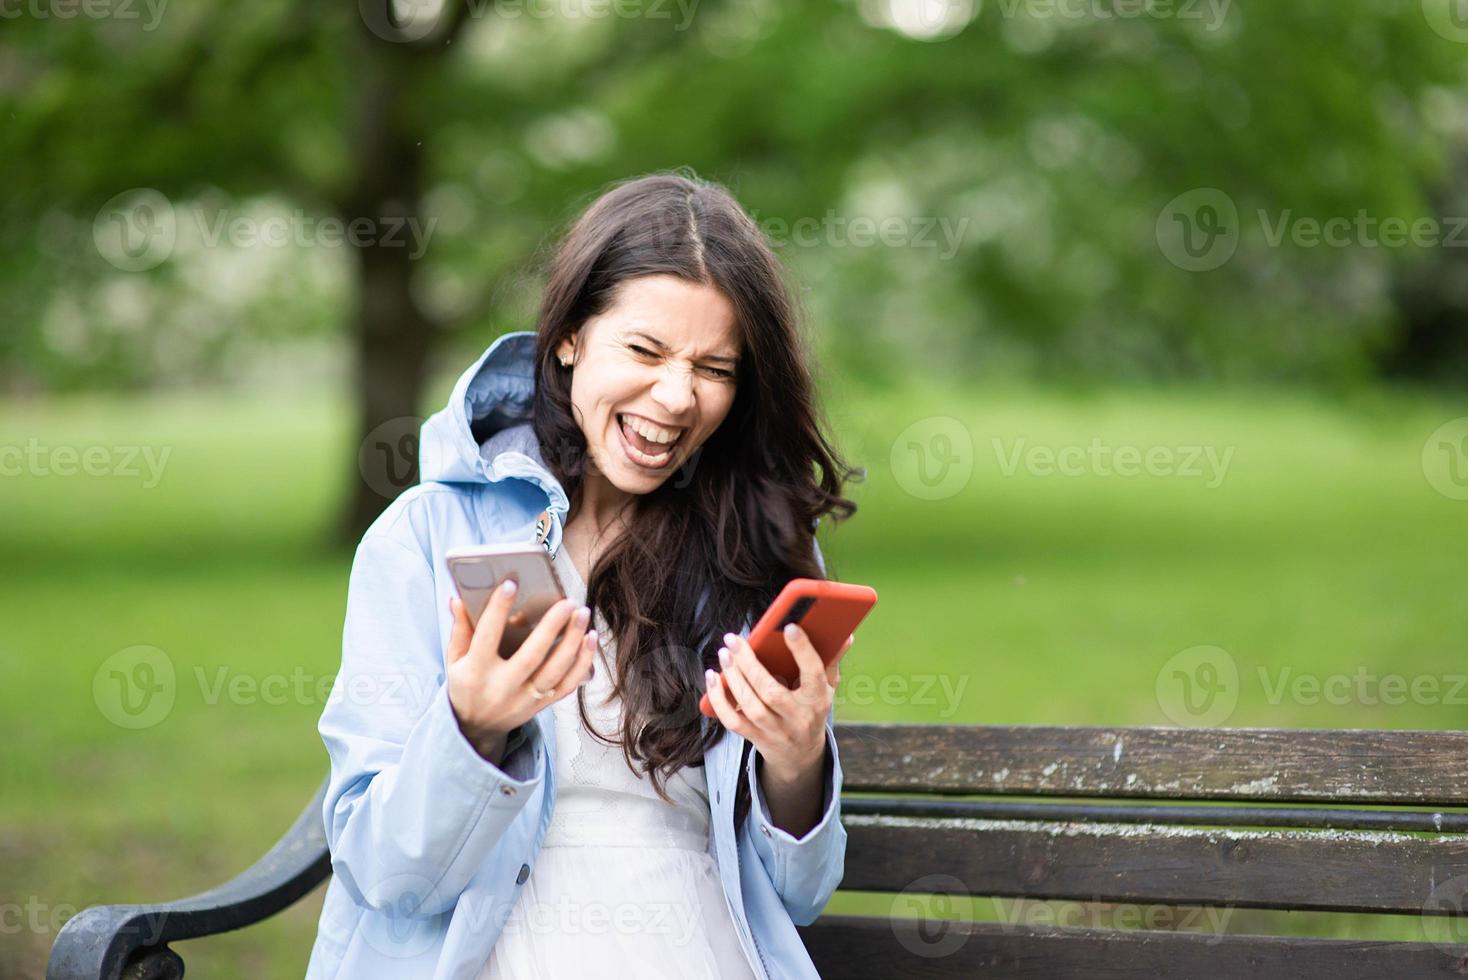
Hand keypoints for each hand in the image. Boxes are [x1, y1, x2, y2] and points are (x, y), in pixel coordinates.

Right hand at [445, 582, 596, 755]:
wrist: (475, 728)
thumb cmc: (466, 686)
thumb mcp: (455, 661)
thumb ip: (459, 631)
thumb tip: (457, 599)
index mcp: (476, 673)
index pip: (486, 637)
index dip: (497, 609)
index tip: (510, 584)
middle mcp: (502, 688)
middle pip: (532, 656)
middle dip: (551, 626)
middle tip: (566, 602)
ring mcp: (524, 700)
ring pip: (555, 671)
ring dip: (573, 642)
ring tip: (582, 614)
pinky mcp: (541, 706)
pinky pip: (568, 685)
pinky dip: (582, 662)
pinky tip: (590, 639)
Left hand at [703, 624, 852, 777]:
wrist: (800, 756)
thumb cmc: (812, 711)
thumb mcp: (828, 689)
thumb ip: (832, 660)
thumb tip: (845, 635)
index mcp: (817, 700)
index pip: (813, 674)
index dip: (802, 651)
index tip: (789, 627)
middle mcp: (797, 717)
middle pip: (771, 691)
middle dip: (749, 663)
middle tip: (733, 639)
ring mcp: (774, 730)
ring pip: (749, 706)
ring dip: (733, 678)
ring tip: (724, 654)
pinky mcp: (754, 737)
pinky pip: (732, 721)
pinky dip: (718, 700)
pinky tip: (713, 677)